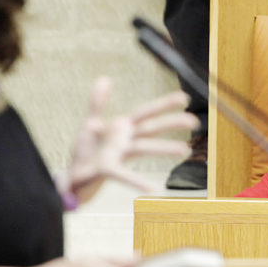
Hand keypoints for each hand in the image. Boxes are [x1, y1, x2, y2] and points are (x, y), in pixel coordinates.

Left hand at [65, 77, 197, 203]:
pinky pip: (123, 175)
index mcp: (123, 128)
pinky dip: (136, 181)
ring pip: (144, 148)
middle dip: (172, 123)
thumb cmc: (86, 152)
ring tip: (184, 151)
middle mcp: (125, 141)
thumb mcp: (91, 123)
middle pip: (151, 129)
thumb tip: (105, 78)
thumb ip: (98, 102)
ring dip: (164, 149)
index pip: (147, 112)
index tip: (184, 98)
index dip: (164, 104)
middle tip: (194, 121)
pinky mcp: (107, 169)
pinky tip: (151, 188)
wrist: (73, 177)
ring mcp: (118, 155)